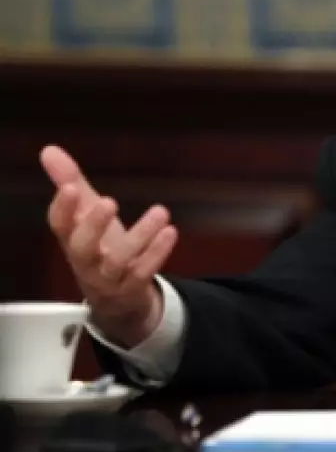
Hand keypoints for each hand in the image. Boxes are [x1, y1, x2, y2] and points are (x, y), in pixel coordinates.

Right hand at [40, 145, 178, 347]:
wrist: (117, 301)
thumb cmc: (100, 248)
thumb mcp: (87, 214)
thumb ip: (71, 181)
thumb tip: (50, 150)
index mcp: (72, 240)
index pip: (59, 225)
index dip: (62, 208)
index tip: (70, 187)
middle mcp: (86, 261)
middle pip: (82, 247)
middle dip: (93, 225)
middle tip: (108, 201)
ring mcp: (109, 279)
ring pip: (119, 261)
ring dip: (140, 236)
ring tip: (161, 211)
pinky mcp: (132, 289)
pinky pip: (143, 273)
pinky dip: (157, 253)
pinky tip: (170, 232)